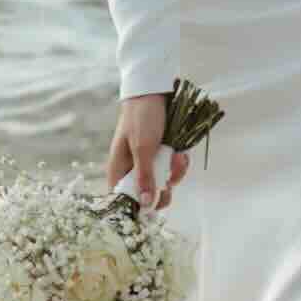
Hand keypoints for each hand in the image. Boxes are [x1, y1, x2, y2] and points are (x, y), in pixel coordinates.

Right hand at [102, 92, 185, 208]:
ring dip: (174, 173)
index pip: (123, 200)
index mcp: (119, 170)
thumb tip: (144, 205)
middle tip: (169, 180)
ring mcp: (149, 164)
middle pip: (147, 197)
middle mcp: (133, 170)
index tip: (154, 207)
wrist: (154, 92)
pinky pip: (172, 170)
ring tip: (177, 156)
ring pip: (163, 184)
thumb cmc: (142, 118)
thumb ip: (144, 176)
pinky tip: (181, 153)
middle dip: (163, 189)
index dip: (137, 208)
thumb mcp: (143, 147)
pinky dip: (179, 164)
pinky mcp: (162, 157)